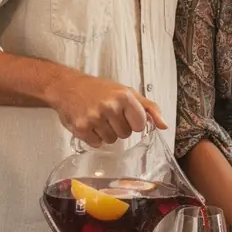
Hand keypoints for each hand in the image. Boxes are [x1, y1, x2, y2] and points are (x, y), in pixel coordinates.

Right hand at [51, 73, 166, 145]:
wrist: (67, 87)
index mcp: (124, 96)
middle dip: (119, 127)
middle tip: (108, 114)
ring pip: (112, 140)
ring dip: (106, 132)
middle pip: (126, 134)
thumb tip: (164, 125)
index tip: (125, 114)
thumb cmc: (99, 89)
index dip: (134, 122)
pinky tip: (90, 124)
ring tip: (99, 118)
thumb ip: (149, 108)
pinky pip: (97, 143)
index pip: (140, 124)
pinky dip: (94, 137)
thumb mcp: (127, 92)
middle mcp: (109, 106)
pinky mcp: (81, 128)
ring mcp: (94, 118)